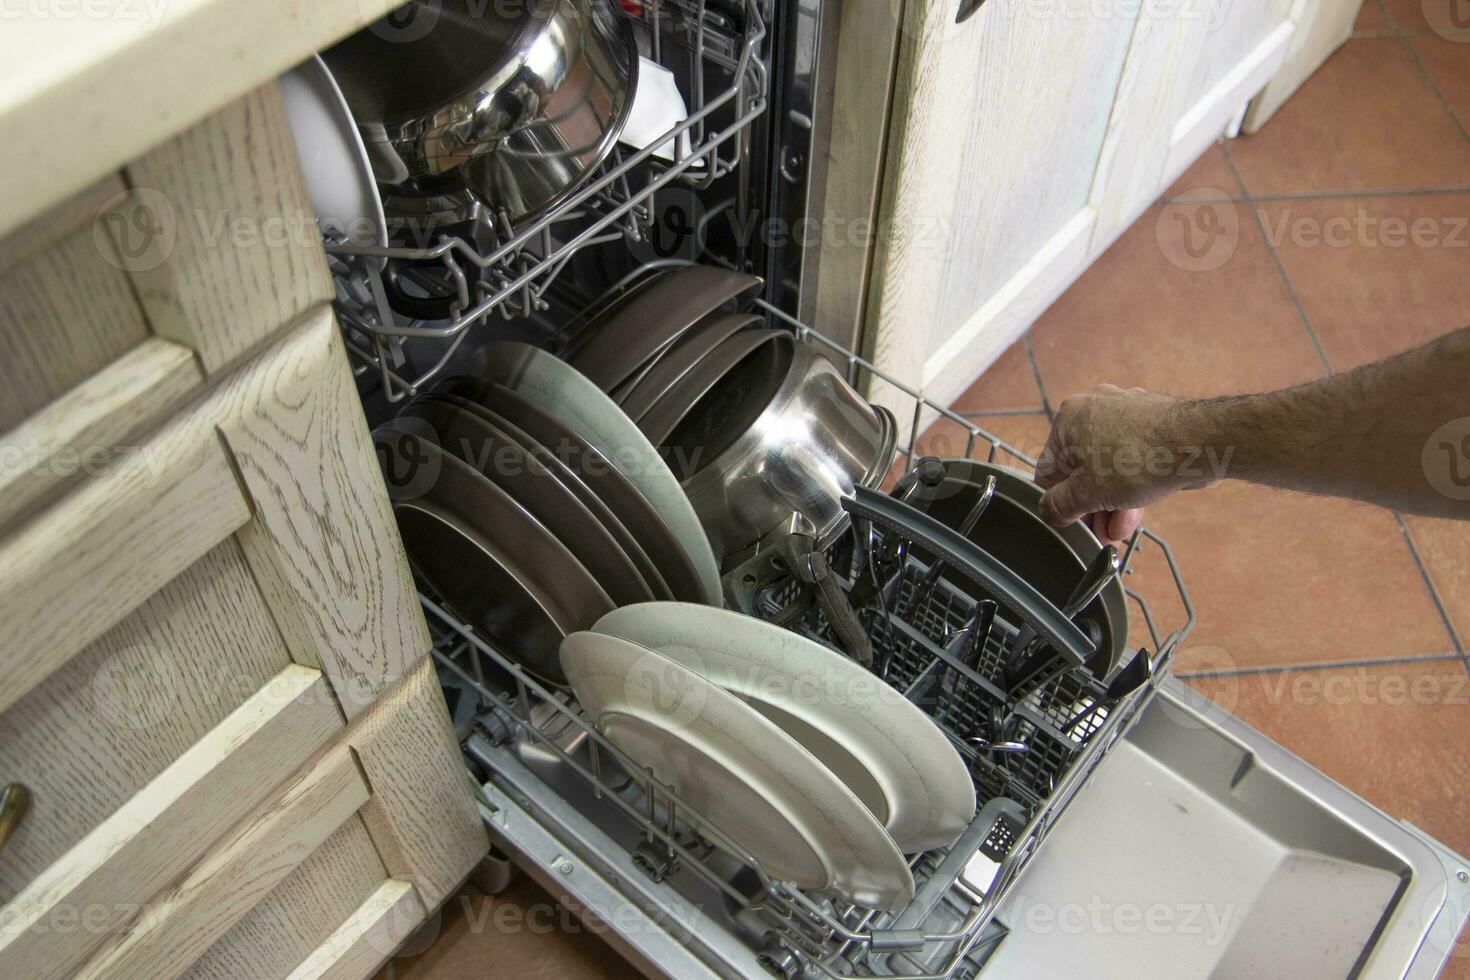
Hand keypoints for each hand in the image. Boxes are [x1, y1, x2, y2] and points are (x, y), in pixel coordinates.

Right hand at [1035, 385, 1205, 543]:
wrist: (1200, 442)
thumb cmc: (1138, 460)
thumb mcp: (1088, 494)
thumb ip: (1060, 505)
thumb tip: (1049, 511)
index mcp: (1068, 419)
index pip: (1049, 470)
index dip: (1059, 503)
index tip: (1073, 525)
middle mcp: (1093, 408)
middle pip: (1082, 470)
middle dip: (1093, 508)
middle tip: (1101, 534)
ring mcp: (1125, 412)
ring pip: (1109, 466)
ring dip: (1112, 503)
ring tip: (1121, 531)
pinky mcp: (1152, 423)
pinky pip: (1132, 457)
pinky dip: (1132, 484)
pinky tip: (1136, 511)